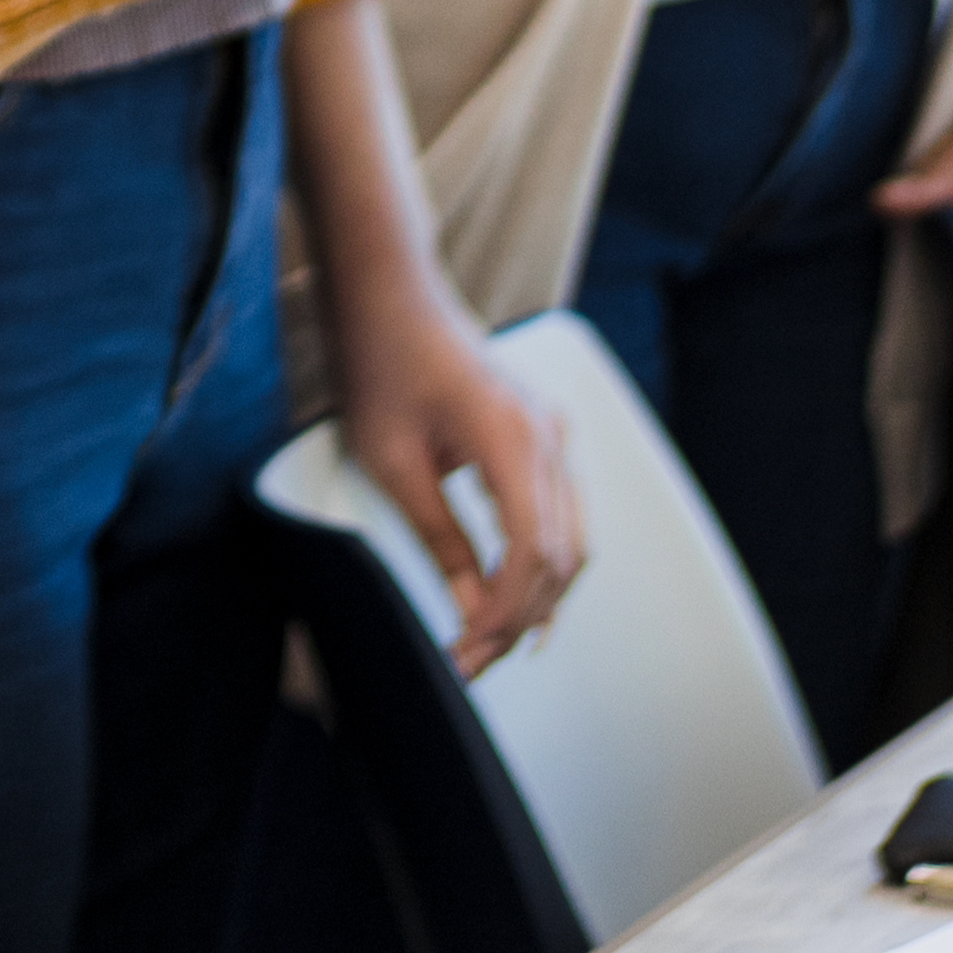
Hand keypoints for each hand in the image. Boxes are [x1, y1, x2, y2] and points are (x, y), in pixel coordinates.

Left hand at [330, 274, 586, 676]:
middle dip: (520, 618)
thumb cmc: (380, 362)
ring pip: (572, 539)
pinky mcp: (544, 432)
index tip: (468, 652)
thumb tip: (468, 610)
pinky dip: (544, 560)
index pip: (532, 554)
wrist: (389, 291)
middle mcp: (549, 436)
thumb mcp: (392, 463)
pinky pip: (562, 512)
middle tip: (473, 661)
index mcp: (512, 439)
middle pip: (561, 555)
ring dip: (539, 596)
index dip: (503, 615)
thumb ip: (439, 541)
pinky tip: (513, 593)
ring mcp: (553, 431)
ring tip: (492, 641)